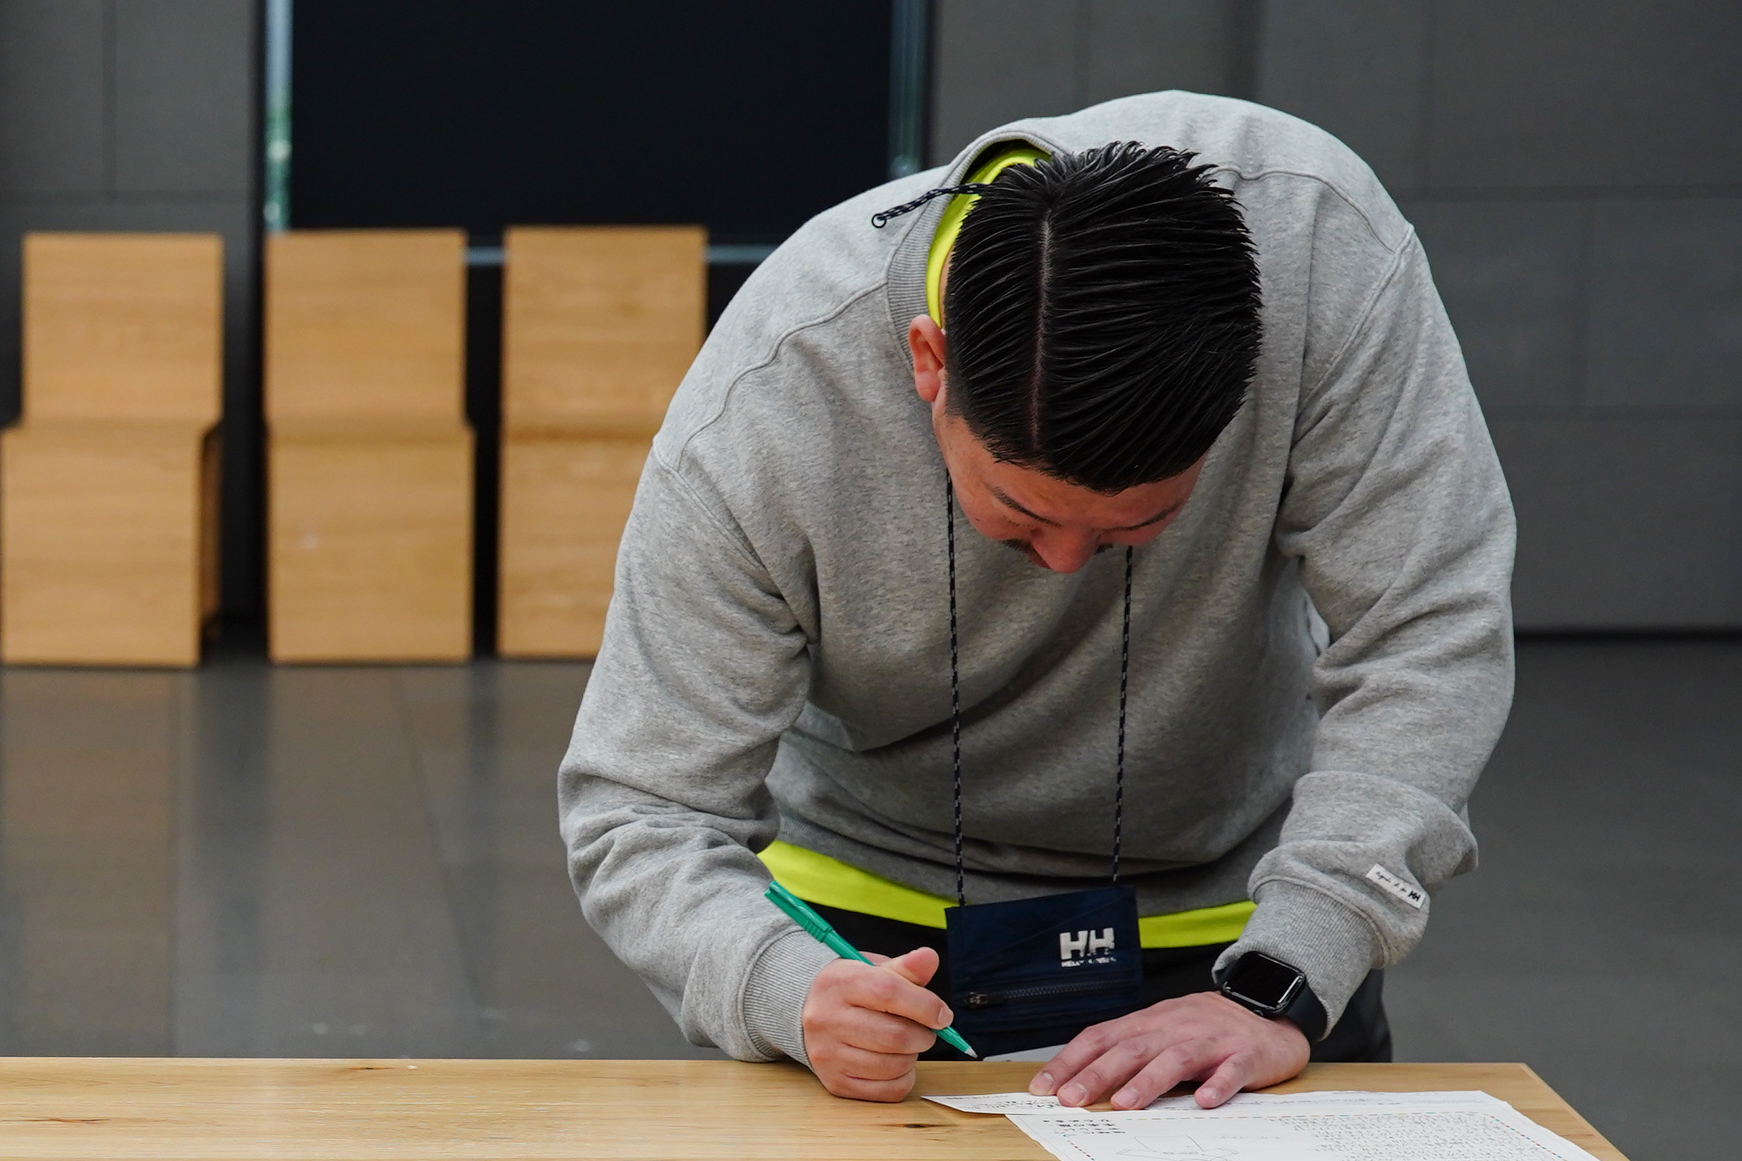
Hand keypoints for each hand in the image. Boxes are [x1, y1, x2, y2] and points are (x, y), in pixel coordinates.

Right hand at [801, 948, 951, 1101]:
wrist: (804, 1010)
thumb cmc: (848, 988)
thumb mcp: (871, 968)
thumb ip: (904, 967)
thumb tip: (929, 958)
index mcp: (839, 982)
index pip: (888, 992)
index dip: (925, 1005)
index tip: (943, 1014)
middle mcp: (827, 1019)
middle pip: (894, 1036)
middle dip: (924, 1035)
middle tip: (926, 1030)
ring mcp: (828, 1054)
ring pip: (893, 1065)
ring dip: (913, 1056)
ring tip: (906, 1043)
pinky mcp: (835, 1082)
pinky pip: (887, 1090)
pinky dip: (904, 1078)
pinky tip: (897, 1062)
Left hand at [1029, 991, 1309, 1109]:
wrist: (1265, 1010)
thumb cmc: (1205, 1028)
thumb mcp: (1160, 1030)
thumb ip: (1127, 1050)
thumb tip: (1077, 1078)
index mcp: (1149, 1022)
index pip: (1101, 1037)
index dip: (1070, 1060)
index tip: (1043, 1086)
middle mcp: (1175, 1027)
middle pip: (1132, 1047)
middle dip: (1098, 1074)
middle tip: (1071, 1099)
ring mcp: (1211, 1040)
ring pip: (1176, 1058)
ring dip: (1148, 1081)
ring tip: (1125, 1103)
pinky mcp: (1245, 1055)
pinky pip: (1232, 1070)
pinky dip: (1218, 1084)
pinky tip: (1204, 1101)